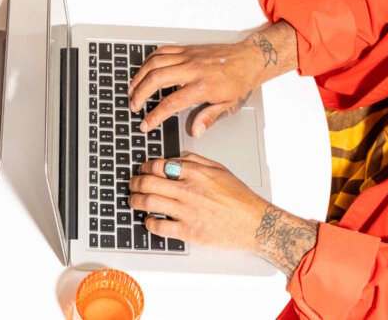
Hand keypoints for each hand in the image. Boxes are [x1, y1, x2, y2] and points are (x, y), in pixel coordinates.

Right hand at [128, 22, 296, 135]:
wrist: (250, 59)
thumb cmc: (240, 82)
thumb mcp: (228, 105)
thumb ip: (208, 118)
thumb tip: (194, 131)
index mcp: (202, 87)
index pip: (171, 103)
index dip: (154, 116)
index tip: (145, 124)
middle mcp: (192, 69)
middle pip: (156, 79)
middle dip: (140, 94)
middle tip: (133, 106)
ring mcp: (188, 57)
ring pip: (155, 63)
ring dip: (139, 77)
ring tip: (132, 90)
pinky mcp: (187, 49)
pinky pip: (162, 52)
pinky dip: (148, 61)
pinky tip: (143, 71)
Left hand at [128, 154, 318, 276]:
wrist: (256, 223)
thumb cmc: (240, 198)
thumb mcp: (220, 170)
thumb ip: (197, 161)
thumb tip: (177, 157)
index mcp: (196, 173)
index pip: (160, 165)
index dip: (145, 167)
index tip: (142, 170)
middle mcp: (190, 190)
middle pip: (149, 182)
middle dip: (135, 183)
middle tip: (132, 185)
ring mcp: (188, 211)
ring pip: (150, 202)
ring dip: (136, 201)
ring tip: (133, 200)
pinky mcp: (189, 231)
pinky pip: (160, 226)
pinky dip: (149, 222)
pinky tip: (148, 220)